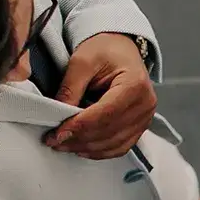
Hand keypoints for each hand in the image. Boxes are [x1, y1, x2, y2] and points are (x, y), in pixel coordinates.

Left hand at [46, 32, 157, 158]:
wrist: (120, 48)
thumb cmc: (105, 49)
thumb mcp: (82, 61)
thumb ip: (70, 89)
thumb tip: (58, 116)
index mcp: (135, 84)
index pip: (106, 113)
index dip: (80, 126)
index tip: (57, 134)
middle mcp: (145, 104)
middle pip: (110, 131)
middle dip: (79, 139)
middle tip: (54, 141)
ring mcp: (145, 117)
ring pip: (114, 143)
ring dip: (87, 147)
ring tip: (63, 145)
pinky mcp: (139, 126)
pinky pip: (120, 146)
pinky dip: (100, 151)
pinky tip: (82, 148)